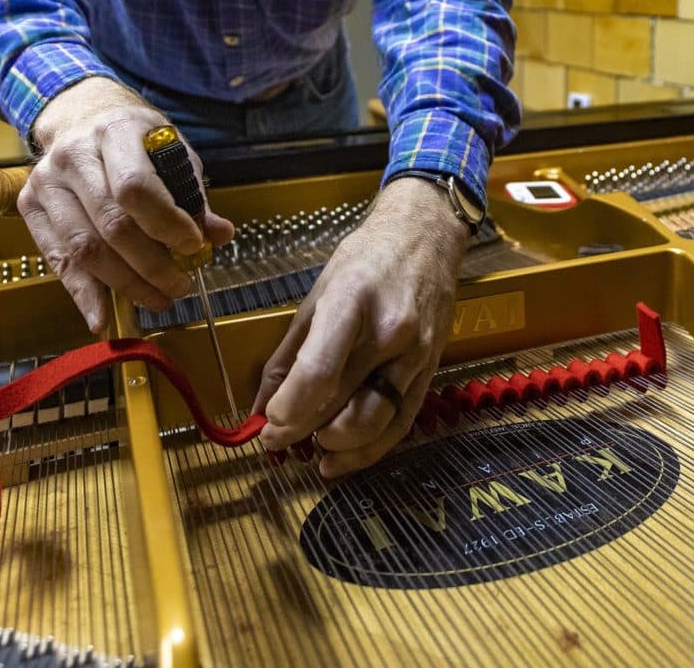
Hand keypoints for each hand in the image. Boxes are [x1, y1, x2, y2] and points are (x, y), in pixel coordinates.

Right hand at [22, 77, 234, 333]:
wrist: (82, 118)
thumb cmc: (135, 141)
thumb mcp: (171, 153)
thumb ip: (191, 196)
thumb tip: (219, 235)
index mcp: (115, 132)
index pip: (136, 187)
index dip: (166, 224)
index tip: (194, 248)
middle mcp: (74, 155)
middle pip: (111, 224)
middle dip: (151, 265)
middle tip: (179, 287)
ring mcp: (46, 182)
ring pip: (83, 248)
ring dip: (123, 284)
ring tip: (156, 300)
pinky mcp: (29, 207)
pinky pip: (58, 260)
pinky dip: (83, 293)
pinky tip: (103, 317)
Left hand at [253, 176, 468, 476]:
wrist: (428, 235)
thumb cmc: (368, 257)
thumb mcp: (319, 292)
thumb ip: (289, 352)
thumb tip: (262, 405)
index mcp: (351, 302)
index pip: (317, 373)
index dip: (288, 410)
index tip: (269, 424)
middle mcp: (389, 331)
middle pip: (341, 401)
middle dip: (300, 430)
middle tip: (275, 441)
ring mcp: (416, 353)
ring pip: (373, 422)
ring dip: (335, 445)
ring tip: (310, 446)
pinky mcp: (431, 369)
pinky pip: (400, 423)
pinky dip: (369, 450)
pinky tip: (342, 459)